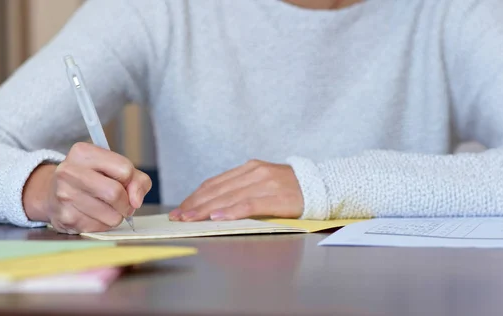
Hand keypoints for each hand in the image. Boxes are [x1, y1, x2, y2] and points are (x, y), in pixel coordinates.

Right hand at [22, 142, 151, 233]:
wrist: (53, 194)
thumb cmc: (91, 179)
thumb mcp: (115, 168)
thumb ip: (136, 179)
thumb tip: (136, 200)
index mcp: (82, 153)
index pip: (124, 169)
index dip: (131, 180)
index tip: (125, 183)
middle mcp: (68, 171)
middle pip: (115, 193)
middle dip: (126, 203)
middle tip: (123, 203)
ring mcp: (64, 196)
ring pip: (111, 215)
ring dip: (116, 216)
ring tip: (107, 209)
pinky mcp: (65, 219)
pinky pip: (100, 228)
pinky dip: (103, 225)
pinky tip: (93, 216)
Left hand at [169, 160, 302, 221]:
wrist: (325, 186)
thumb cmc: (293, 190)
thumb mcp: (265, 184)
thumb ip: (242, 189)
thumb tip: (214, 206)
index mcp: (249, 168)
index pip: (214, 183)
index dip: (195, 196)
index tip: (180, 208)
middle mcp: (254, 172)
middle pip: (217, 190)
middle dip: (194, 204)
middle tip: (178, 217)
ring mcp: (265, 183)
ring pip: (228, 197)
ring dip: (205, 210)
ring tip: (190, 219)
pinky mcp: (276, 196)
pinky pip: (249, 205)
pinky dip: (231, 211)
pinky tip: (218, 218)